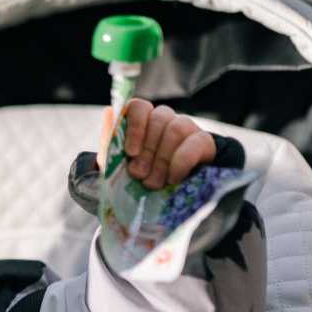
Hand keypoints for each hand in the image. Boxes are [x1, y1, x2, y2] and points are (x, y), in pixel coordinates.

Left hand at [100, 98, 215, 189]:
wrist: (161, 205)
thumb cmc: (137, 180)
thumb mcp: (117, 166)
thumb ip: (111, 142)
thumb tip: (107, 111)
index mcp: (142, 121)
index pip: (139, 106)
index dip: (135, 127)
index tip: (131, 153)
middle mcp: (165, 120)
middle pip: (158, 118)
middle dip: (147, 151)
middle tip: (139, 176)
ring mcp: (187, 128)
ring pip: (176, 129)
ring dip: (162, 159)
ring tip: (153, 183)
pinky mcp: (204, 142)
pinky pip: (195, 142)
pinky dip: (181, 162)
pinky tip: (173, 178)